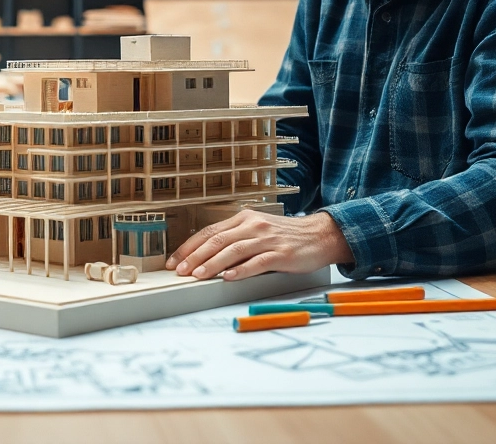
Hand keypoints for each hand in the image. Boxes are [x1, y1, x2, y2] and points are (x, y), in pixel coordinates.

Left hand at [166, 211, 353, 280]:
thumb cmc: (285, 236)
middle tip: (180, 271)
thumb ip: (235, 238)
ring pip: (233, 250)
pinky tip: (228, 277)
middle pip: (217, 240)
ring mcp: (267, 239)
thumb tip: (205, 256)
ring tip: (198, 276)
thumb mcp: (257, 230)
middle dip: (195, 256)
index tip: (175, 260)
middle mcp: (253, 225)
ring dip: (213, 263)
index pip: (209, 231)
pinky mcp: (281, 254)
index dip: (189, 246)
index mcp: (243, 218)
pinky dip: (241, 270)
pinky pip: (257, 262)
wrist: (320, 235)